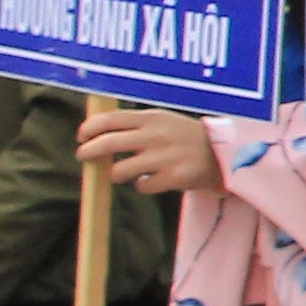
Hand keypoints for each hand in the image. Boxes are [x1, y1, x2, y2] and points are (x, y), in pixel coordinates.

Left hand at [81, 100, 224, 197]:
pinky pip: (142, 186)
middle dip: (89, 152)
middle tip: (83, 156)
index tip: (81, 136)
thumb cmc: (187, 137)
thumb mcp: (164, 121)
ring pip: (120, 171)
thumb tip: (98, 132)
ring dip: (117, 174)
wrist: (224, 154)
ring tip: (125, 173)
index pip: (110, 119)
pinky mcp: (173, 177)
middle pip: (108, 143)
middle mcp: (156, 135)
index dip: (89, 128)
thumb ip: (136, 124)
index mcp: (152, 118)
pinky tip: (152, 181)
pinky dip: (143, 185)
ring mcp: (164, 157)